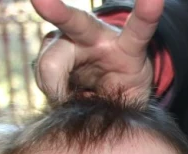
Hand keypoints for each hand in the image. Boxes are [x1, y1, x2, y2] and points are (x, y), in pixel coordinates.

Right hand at [31, 0, 162, 100]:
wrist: (103, 84)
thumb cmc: (124, 90)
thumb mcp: (133, 100)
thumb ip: (123, 106)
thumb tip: (89, 108)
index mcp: (126, 45)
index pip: (139, 29)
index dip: (148, 13)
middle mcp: (94, 33)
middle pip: (73, 22)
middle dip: (55, 9)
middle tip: (39, 0)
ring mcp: (66, 38)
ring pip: (49, 63)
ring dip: (58, 91)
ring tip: (77, 98)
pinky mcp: (47, 52)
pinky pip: (41, 75)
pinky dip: (52, 94)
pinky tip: (65, 96)